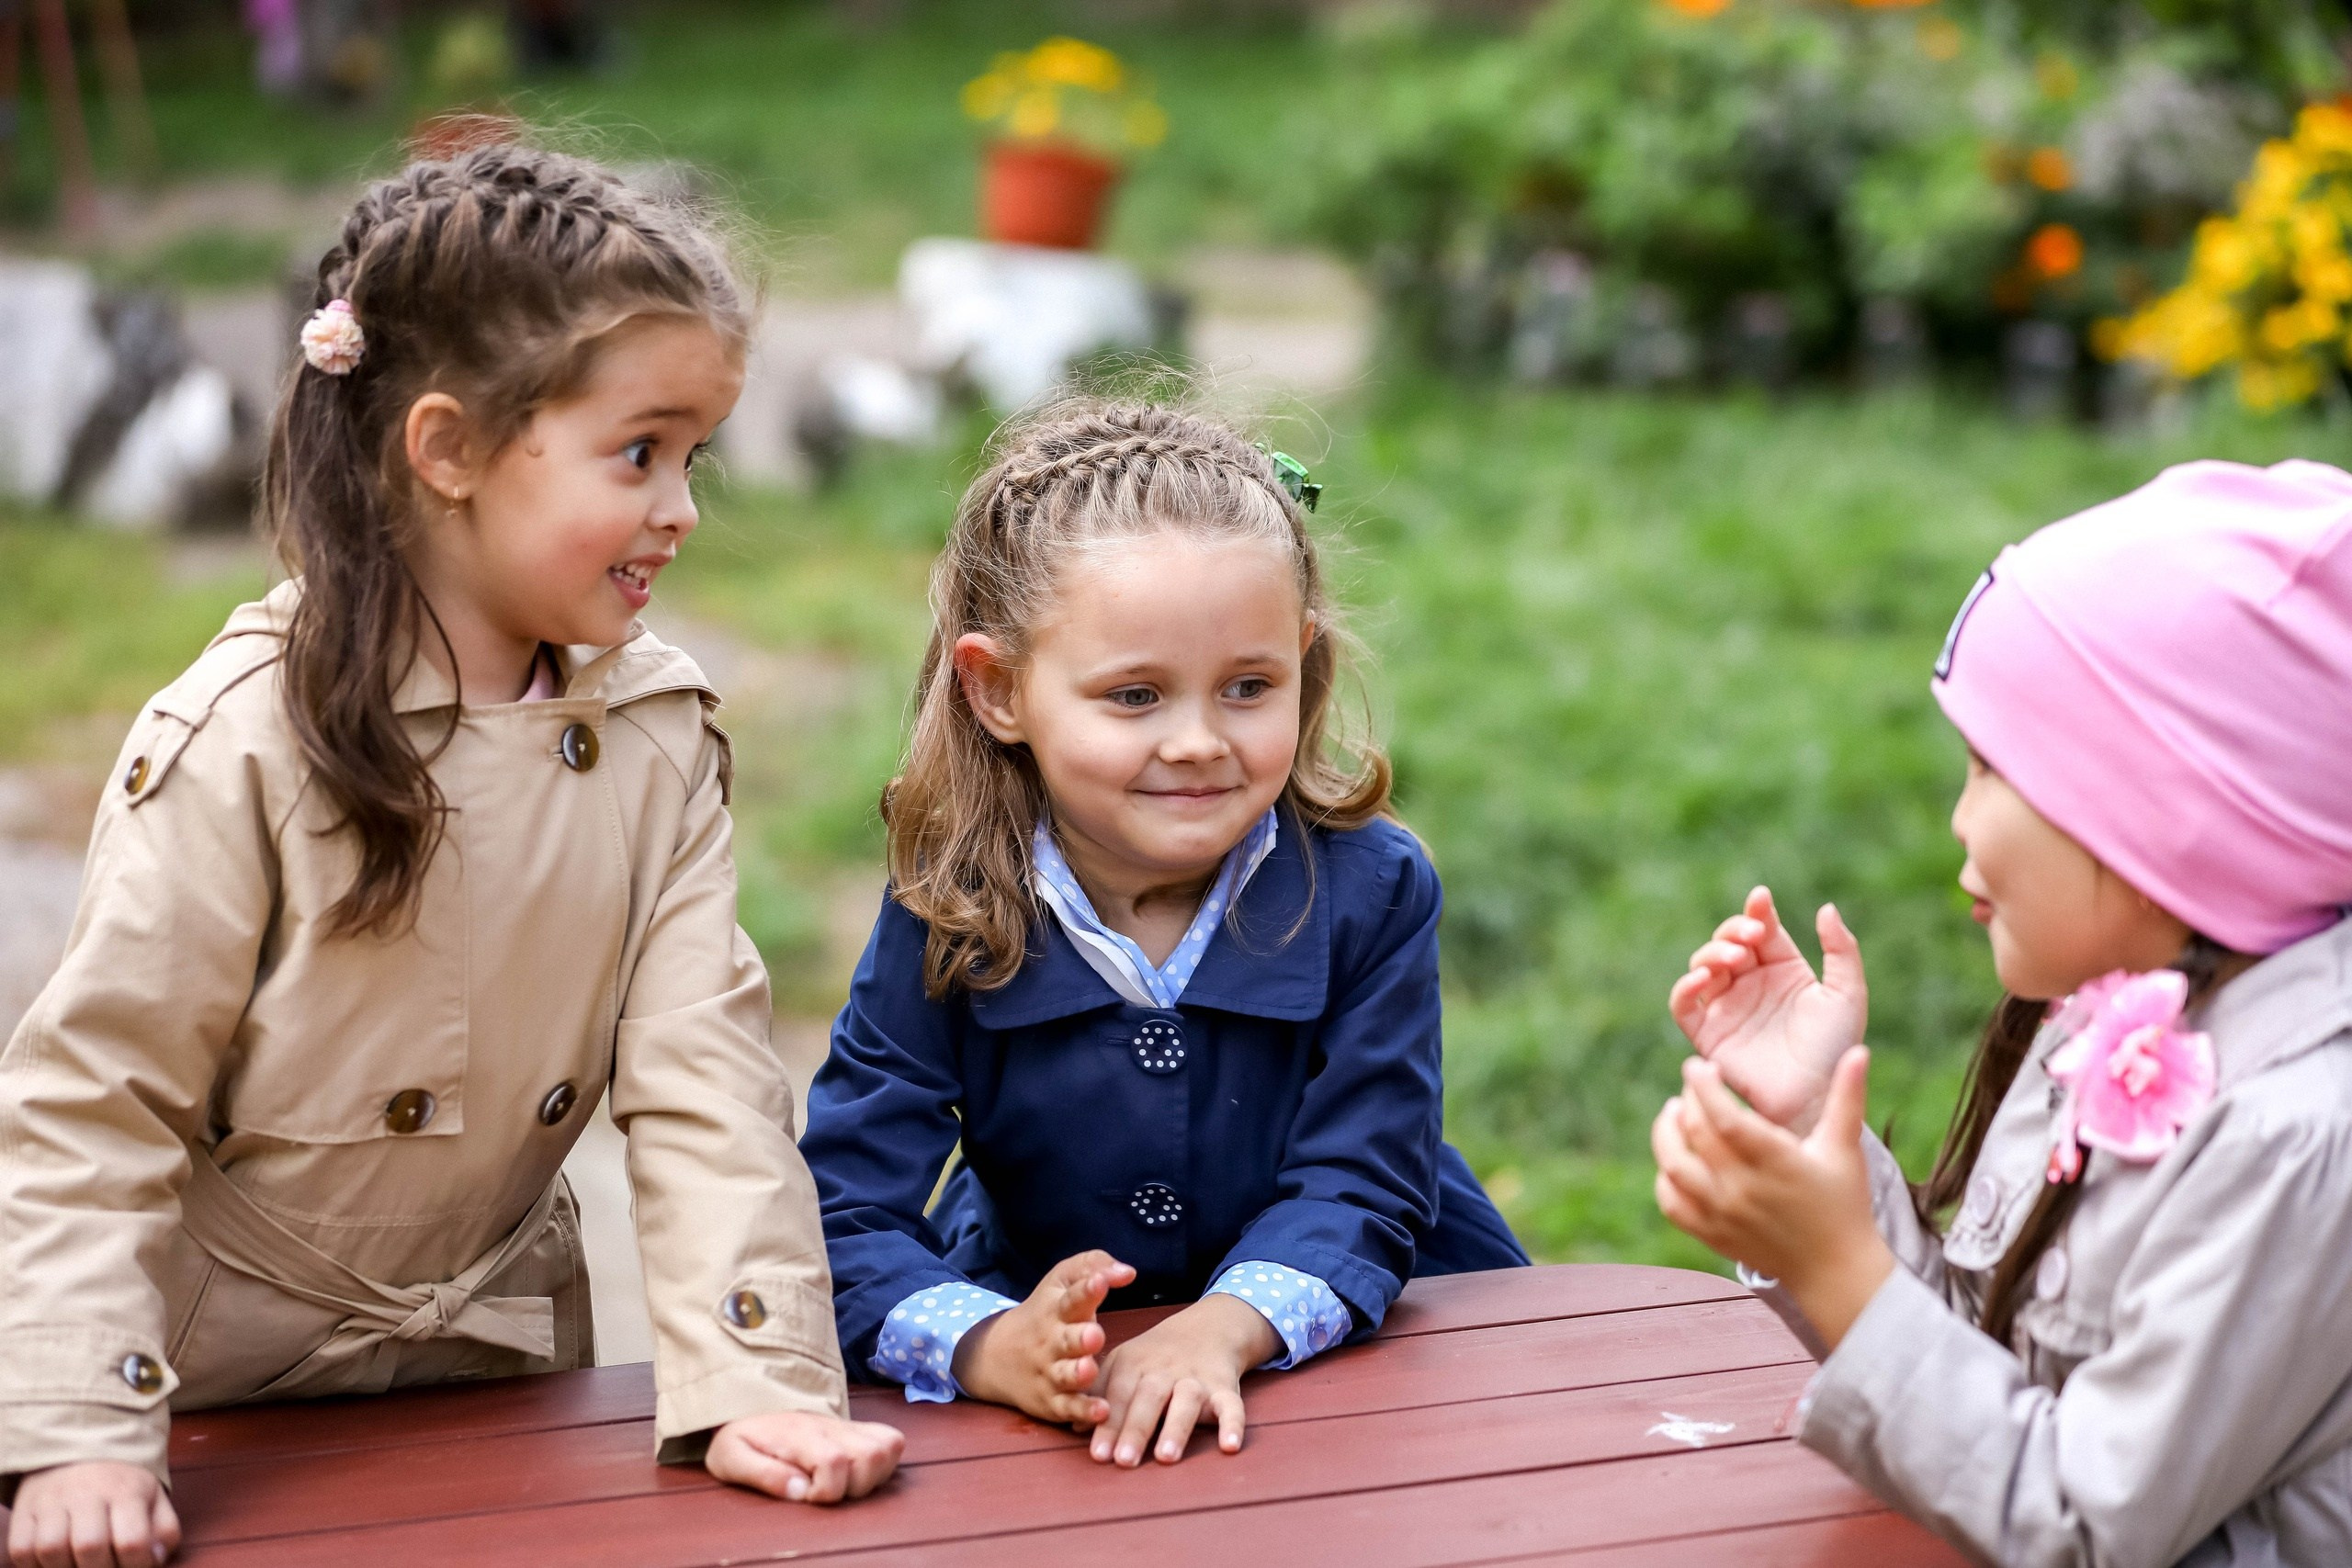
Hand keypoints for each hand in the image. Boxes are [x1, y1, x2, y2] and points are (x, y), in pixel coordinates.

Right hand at [8, 1461, 179, 1567]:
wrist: (82, 1447)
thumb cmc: (122, 1483)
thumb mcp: (154, 1498)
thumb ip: (163, 1530)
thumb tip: (155, 1559)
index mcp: (126, 1491)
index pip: (132, 1541)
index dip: (135, 1565)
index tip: (133, 1564)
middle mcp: (87, 1493)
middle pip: (89, 1546)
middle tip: (104, 1566)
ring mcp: (51, 1500)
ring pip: (51, 1549)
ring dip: (65, 1567)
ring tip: (78, 1563)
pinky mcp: (24, 1509)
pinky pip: (21, 1548)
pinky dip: (34, 1564)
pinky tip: (53, 1561)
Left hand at [704, 1410, 903, 1503]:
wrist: (752, 1409)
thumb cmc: (742, 1438)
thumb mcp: (731, 1458)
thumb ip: (762, 1475)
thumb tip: (800, 1491)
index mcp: (800, 1434)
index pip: (833, 1461)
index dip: (825, 1491)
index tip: (805, 1495)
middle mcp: (832, 1427)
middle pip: (871, 1455)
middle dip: (853, 1487)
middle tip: (824, 1491)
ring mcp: (849, 1427)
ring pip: (889, 1447)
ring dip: (872, 1475)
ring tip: (842, 1483)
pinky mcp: (860, 1430)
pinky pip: (893, 1440)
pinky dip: (884, 1462)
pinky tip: (856, 1473)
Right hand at [952, 1250, 1134, 1427]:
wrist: (997, 1355)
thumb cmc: (1046, 1311)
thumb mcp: (1062, 1280)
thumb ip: (1094, 1267)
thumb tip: (1128, 1272)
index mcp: (1057, 1309)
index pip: (1072, 1297)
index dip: (1086, 1290)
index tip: (1100, 1282)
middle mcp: (1052, 1342)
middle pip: (1067, 1339)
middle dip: (1080, 1338)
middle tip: (1094, 1335)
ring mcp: (1050, 1373)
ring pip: (1065, 1376)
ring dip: (1078, 1374)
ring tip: (1089, 1370)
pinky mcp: (1052, 1402)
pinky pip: (1068, 1408)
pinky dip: (1083, 1411)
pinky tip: (1102, 1411)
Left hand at [1088, 1293, 1278, 1467]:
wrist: (1208, 1327)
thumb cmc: (1155, 1356)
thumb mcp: (1124, 1363)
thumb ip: (1100, 1393)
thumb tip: (1075, 1426)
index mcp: (1134, 1362)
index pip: (1118, 1394)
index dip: (1108, 1424)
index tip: (1098, 1455)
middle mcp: (1164, 1369)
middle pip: (1149, 1397)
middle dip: (1136, 1428)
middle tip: (1124, 1461)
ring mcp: (1196, 1377)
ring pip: (1187, 1400)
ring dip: (1177, 1427)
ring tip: (1166, 1457)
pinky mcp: (1225, 1386)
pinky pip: (1232, 1405)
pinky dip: (1233, 1424)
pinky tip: (1229, 1446)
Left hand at [1652, 1046, 1892, 1353]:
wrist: (1835, 1270)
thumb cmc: (1844, 1202)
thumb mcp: (1845, 1147)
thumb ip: (1847, 1097)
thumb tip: (1859, 1049)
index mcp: (1774, 1162)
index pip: (1723, 1117)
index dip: (1703, 1086)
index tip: (1698, 1065)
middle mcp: (1742, 1188)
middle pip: (1694, 1133)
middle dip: (1688, 1100)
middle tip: (1696, 1085)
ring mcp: (1722, 1214)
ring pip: (1672, 1166)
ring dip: (1665, 1133)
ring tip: (1673, 1111)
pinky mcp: (1711, 1235)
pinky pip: (1671, 1202)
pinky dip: (1665, 1176)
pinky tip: (1675, 1157)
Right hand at [1668, 886, 1867, 1132]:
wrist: (1816, 1096)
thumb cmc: (1835, 1048)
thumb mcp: (1847, 994)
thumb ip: (1842, 950)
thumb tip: (1826, 908)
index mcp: (1782, 969)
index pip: (1762, 928)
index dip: (1757, 910)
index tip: (1761, 900)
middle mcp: (1750, 984)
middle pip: (1727, 941)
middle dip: (1733, 930)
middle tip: (1751, 937)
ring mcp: (1726, 1007)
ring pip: (1702, 965)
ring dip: (1713, 953)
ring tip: (1737, 959)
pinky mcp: (1707, 1034)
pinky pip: (1683, 1004)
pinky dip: (1684, 987)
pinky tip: (1703, 978)